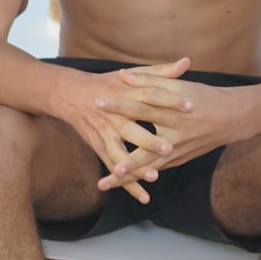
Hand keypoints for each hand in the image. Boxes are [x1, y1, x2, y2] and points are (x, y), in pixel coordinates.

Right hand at [53, 59, 192, 205]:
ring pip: (120, 153)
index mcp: (125, 95)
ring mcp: (105, 134)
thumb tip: (187, 62)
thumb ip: (161, 72)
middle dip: (149, 140)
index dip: (170, 100)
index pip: (150, 96)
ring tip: (154, 176)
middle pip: (132, 128)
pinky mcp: (100, 149)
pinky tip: (144, 197)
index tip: (190, 105)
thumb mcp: (132, 75)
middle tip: (169, 148)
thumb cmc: (107, 83)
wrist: (70, 95)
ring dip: (135, 167)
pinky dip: (128, 184)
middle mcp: (113, 116)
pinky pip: (114, 168)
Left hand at [91, 63, 248, 189]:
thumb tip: (120, 75)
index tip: (97, 103)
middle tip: (106, 164)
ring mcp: (177, 152)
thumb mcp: (178, 86)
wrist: (231, 118)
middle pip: (145, 150)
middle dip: (124, 159)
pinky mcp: (177, 160)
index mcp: (173, 113)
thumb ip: (148, 79)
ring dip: (127, 177)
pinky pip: (154, 170)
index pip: (142, 108)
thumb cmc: (202, 97)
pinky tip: (120, 184)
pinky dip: (138, 178)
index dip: (120, 105)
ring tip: (105, 184)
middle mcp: (175, 136)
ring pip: (148, 167)